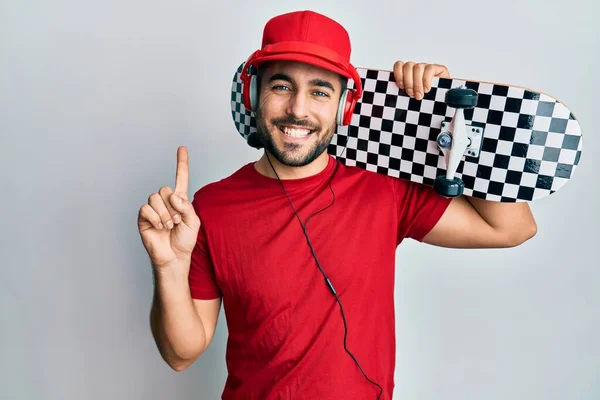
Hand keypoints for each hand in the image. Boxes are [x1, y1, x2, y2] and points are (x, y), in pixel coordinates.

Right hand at [137, 146, 200, 268]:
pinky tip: (160, 227)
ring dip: (165, 214)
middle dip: (172, 206)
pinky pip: (146, 208)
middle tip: (176, 221)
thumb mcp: (194, 222)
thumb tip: (172, 196)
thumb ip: (186, 206)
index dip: (181, 163)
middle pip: (164, 189)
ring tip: (169, 226)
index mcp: (179, 200)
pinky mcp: (143, 218)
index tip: (182, 148)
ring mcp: (153, 209)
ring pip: (155, 197)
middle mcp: (165, 202)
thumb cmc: (185, 240)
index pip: (180, 178)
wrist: (175, 257)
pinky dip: (155, 218)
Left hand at [393, 61, 449, 99]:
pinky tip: (427, 89)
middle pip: (408, 66)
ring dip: (417, 83)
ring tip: (419, 95)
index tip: (400, 86)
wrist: (442, 101)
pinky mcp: (437, 68)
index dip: (398, 73)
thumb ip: (404, 92)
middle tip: (411, 94)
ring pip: (418, 67)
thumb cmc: (425, 100)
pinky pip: (430, 69)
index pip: (399, 65)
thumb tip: (394, 95)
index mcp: (407, 72)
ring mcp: (426, 67)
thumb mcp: (412, 96)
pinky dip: (426, 80)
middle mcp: (416, 68)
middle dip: (408, 81)